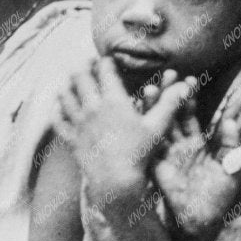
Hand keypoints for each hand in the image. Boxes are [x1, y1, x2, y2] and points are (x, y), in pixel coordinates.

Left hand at [55, 57, 182, 213]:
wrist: (116, 181)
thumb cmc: (139, 153)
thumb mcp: (157, 127)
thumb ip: (169, 104)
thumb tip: (184, 87)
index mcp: (113, 100)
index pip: (104, 69)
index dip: (105, 60)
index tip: (107, 59)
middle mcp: (92, 107)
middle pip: (79, 76)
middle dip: (83, 66)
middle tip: (87, 64)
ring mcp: (78, 123)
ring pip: (65, 95)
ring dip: (67, 85)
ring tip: (71, 81)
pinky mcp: (71, 138)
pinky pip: (58, 120)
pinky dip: (57, 110)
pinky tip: (59, 107)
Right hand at [150, 79, 240, 240]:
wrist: (203, 225)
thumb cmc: (219, 199)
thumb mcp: (232, 169)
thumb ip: (230, 144)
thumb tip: (231, 119)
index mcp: (196, 145)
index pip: (190, 115)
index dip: (188, 98)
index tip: (188, 80)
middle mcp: (178, 147)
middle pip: (170, 116)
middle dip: (168, 96)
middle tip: (167, 76)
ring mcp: (165, 157)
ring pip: (157, 128)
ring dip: (153, 110)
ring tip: (150, 90)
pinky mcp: (156, 169)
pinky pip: (148, 148)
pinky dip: (144, 133)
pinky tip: (138, 117)